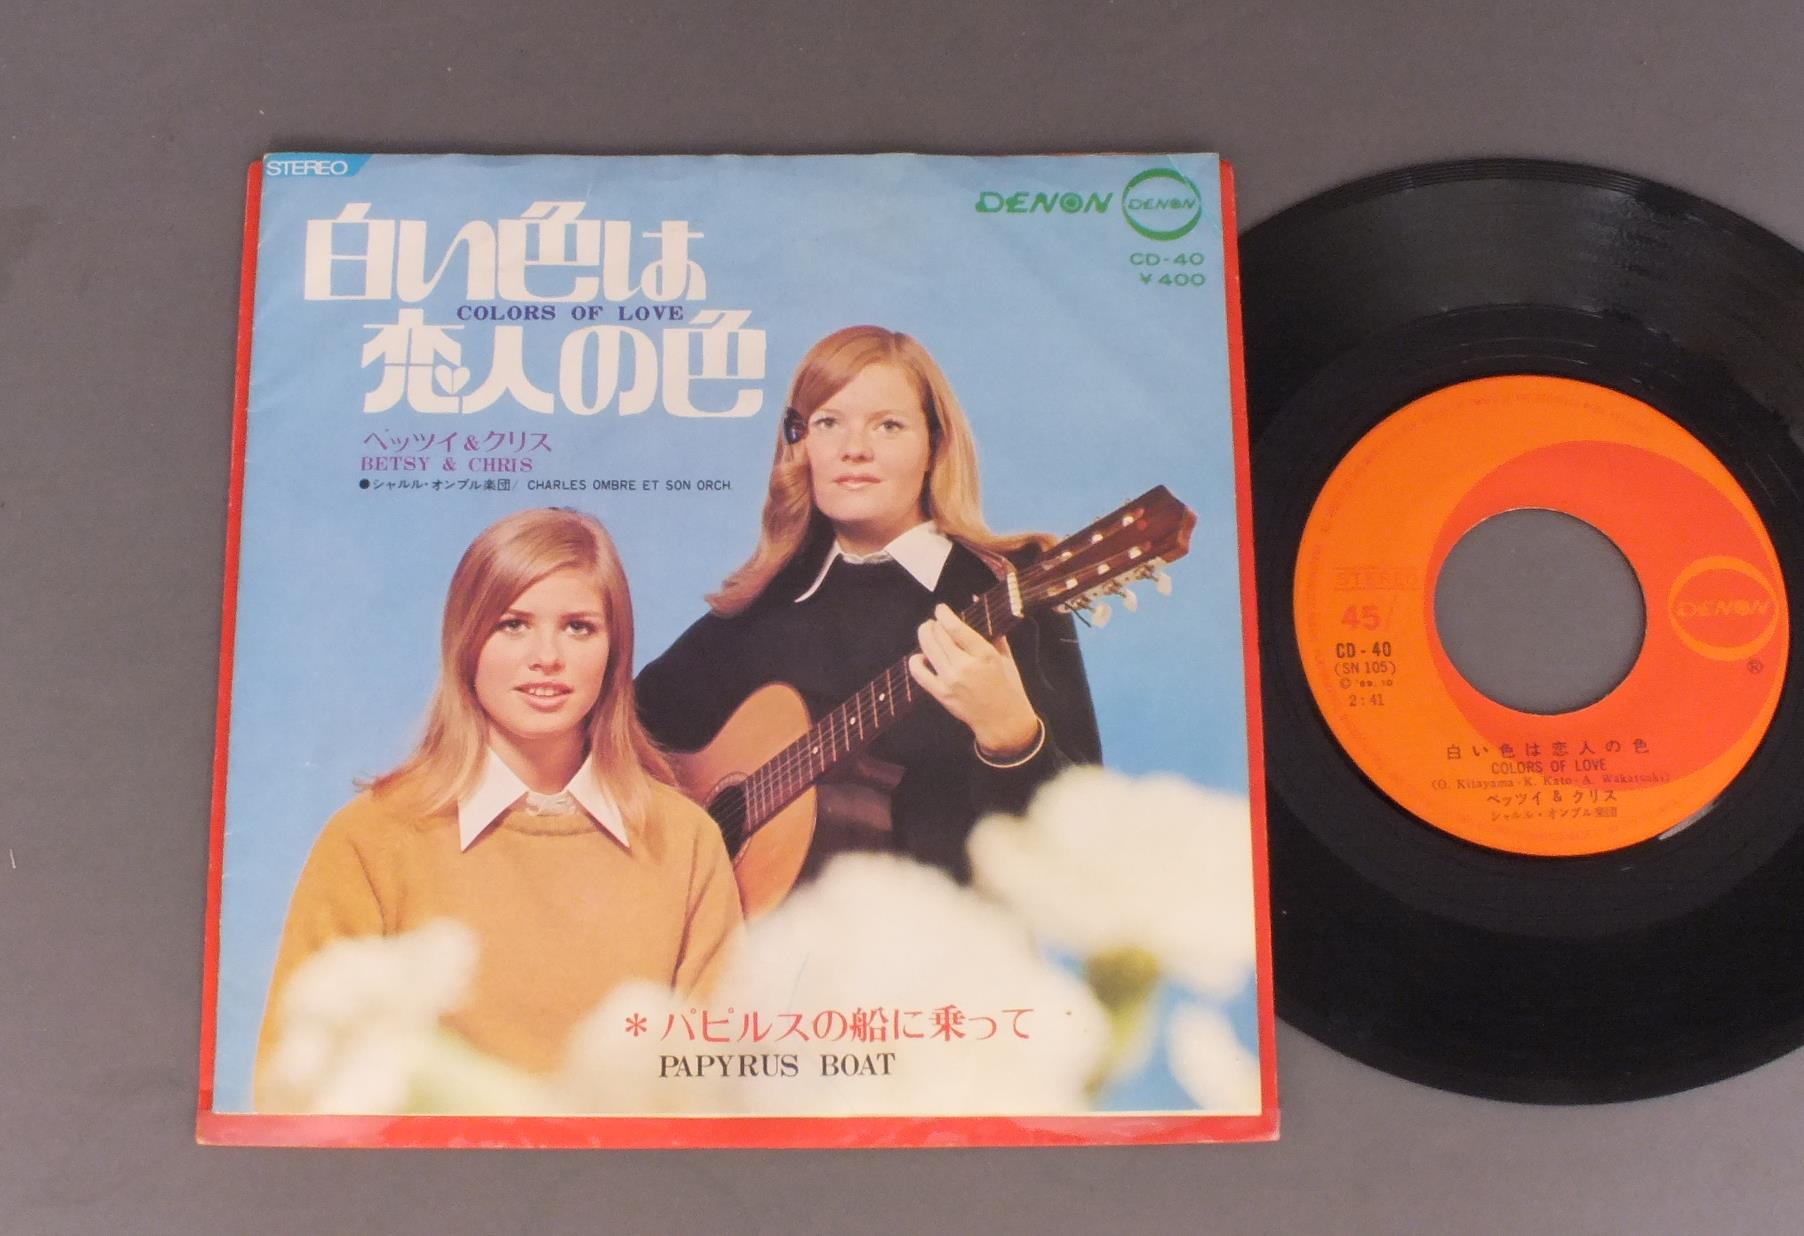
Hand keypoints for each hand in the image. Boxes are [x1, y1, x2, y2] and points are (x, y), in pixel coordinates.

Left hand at [907, 604, 1041, 757]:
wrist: (1003, 721)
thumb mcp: (1006, 659)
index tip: (941, 609)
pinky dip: (916, 662)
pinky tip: (919, 657)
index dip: (944, 615)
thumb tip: (985, 615)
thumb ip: (995, 636)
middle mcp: (965, 666)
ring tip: (926, 632)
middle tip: (934, 622)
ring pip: (928, 650)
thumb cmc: (1008, 688)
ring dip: (924, 636)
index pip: (956, 628)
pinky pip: (920, 674)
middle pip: (939, 636)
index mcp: (984, 654)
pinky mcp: (942, 694)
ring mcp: (951, 681)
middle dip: (933, 625)